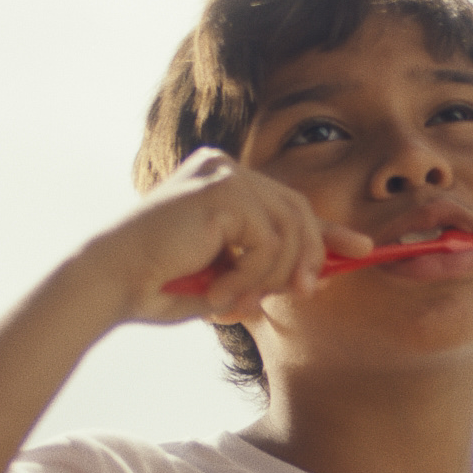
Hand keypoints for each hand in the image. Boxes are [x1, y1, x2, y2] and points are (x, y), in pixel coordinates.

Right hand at [68, 148, 372, 325]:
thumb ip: (266, 269)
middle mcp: (226, 168)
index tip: (362, 250)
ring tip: (235, 304)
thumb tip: (319, 277)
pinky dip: (250, 278)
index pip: (289, 203)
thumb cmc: (159, 285)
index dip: (329, 230)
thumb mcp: (228, 277)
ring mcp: (224, 174)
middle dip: (308, 259)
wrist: (110, 283)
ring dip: (268, 279)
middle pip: (298, 212)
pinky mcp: (222, 190)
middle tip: (300, 295)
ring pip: (287, 232)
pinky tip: (218, 294)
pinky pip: (266, 242)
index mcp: (224, 183)